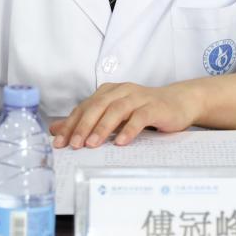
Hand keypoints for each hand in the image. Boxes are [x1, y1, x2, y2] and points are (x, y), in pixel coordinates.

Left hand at [49, 82, 202, 148]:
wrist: (179, 102)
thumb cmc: (143, 110)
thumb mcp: (113, 116)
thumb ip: (87, 121)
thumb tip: (56, 130)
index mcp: (109, 91)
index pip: (85, 107)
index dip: (71, 124)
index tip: (59, 142)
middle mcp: (122, 90)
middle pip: (98, 106)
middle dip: (83, 125)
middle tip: (73, 144)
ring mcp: (139, 97)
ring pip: (117, 109)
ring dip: (103, 127)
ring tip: (92, 144)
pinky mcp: (155, 107)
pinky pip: (140, 116)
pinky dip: (129, 129)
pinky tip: (121, 142)